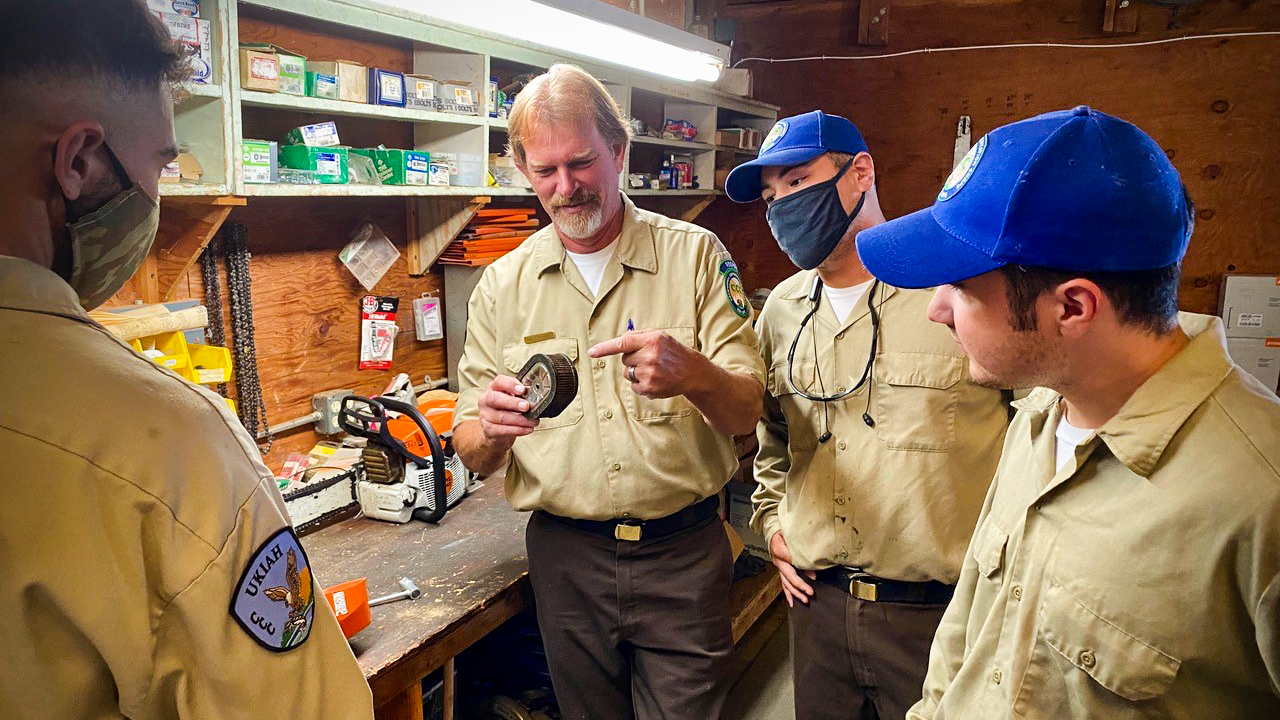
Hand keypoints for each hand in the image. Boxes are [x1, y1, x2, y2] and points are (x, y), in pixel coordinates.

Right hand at [477, 375, 538, 444]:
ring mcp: (485, 415)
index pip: (499, 381)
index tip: (523, 389)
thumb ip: (521, 396)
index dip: (511, 384)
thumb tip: (536, 397)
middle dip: (513, 403)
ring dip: (520, 420)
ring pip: (501, 417)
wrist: (494, 431)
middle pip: (495, 399)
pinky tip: (527, 429)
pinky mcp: (488, 429)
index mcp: (493, 388)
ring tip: (533, 421)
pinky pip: (502, 430)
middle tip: (526, 406)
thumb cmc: (506, 410)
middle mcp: (486, 400)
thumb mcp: (512, 399)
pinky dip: (517, 430)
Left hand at [588, 329, 703, 399]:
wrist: (693, 372)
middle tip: (650, 359)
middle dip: (633, 359)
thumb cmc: (673, 352)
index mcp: (652, 340)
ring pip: (628, 373)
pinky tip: (656, 380)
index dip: (604, 348)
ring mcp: (650, 373)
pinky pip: (634, 387)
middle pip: (624, 359)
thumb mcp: (659, 336)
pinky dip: (641, 384)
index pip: (622, 343)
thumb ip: (638, 336)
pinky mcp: (650, 388)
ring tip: (654, 370)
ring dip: (636, 372)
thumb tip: (618, 340)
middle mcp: (650, 356)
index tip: (592, 352)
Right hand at [770, 531, 815, 606]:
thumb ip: (802, 550)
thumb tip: (812, 569)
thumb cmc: (784, 531)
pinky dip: (788, 594)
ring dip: (795, 593)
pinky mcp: (780, 570)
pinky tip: (791, 602)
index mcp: (780, 551)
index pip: (792, 564)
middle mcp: (778, 561)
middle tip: (810, 593)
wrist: (774, 531)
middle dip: (800, 587)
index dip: (803, 571)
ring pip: (786, 583)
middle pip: (789, 577)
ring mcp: (778, 567)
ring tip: (804, 600)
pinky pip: (783, 583)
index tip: (814, 578)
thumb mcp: (792, 537)